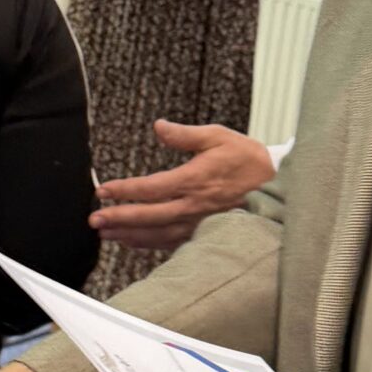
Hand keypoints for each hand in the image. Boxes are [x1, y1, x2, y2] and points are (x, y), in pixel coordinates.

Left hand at [90, 119, 275, 248]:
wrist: (277, 185)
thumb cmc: (247, 159)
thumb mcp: (218, 137)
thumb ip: (185, 135)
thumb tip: (159, 127)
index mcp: (195, 179)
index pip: (152, 188)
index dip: (125, 190)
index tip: (103, 191)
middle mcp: (194, 205)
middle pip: (150, 216)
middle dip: (120, 218)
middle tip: (95, 220)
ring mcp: (199, 222)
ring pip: (158, 233)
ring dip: (130, 234)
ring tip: (106, 233)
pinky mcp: (204, 231)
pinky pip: (171, 242)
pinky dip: (149, 243)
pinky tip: (132, 241)